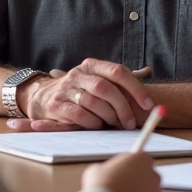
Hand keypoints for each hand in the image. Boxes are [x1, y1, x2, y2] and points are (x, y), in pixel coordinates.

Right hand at [11, 61, 153, 131]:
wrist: (43, 96)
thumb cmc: (80, 90)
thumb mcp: (99, 79)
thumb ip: (121, 78)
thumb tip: (148, 72)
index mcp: (92, 65)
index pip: (118, 71)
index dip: (136, 88)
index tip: (148, 104)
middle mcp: (79, 74)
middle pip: (106, 88)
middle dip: (123, 107)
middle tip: (131, 122)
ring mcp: (66, 89)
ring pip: (93, 102)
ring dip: (109, 116)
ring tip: (116, 124)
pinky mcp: (57, 105)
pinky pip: (79, 115)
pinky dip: (93, 122)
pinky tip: (98, 126)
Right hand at [82, 152, 160, 191]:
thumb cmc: (102, 186)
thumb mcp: (97, 169)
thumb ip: (107, 168)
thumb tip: (105, 173)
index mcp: (142, 159)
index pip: (140, 160)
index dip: (129, 167)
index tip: (122, 172)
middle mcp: (154, 175)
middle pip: (147, 177)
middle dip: (136, 182)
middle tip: (121, 188)